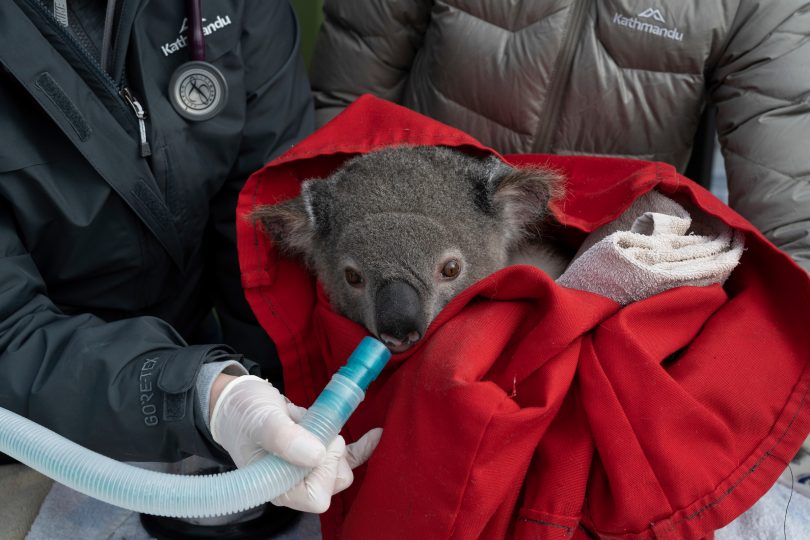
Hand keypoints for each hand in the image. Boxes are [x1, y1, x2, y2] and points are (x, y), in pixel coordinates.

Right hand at [209, 374, 381, 511]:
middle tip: (312, 428)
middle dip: (332, 453)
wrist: (236, 401)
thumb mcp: (261, 422)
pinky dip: (363, 446)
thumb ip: (285, 439)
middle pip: (334, 482)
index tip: (314, 443)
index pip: (316, 497)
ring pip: (342, 469)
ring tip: (315, 423)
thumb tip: (316, 456)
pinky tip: (375, 435)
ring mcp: (307, 468)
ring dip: (337, 444)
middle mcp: (294, 483)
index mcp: (277, 487)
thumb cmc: (242, 414)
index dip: (323, 471)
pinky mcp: (318, 452)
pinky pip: (349, 457)